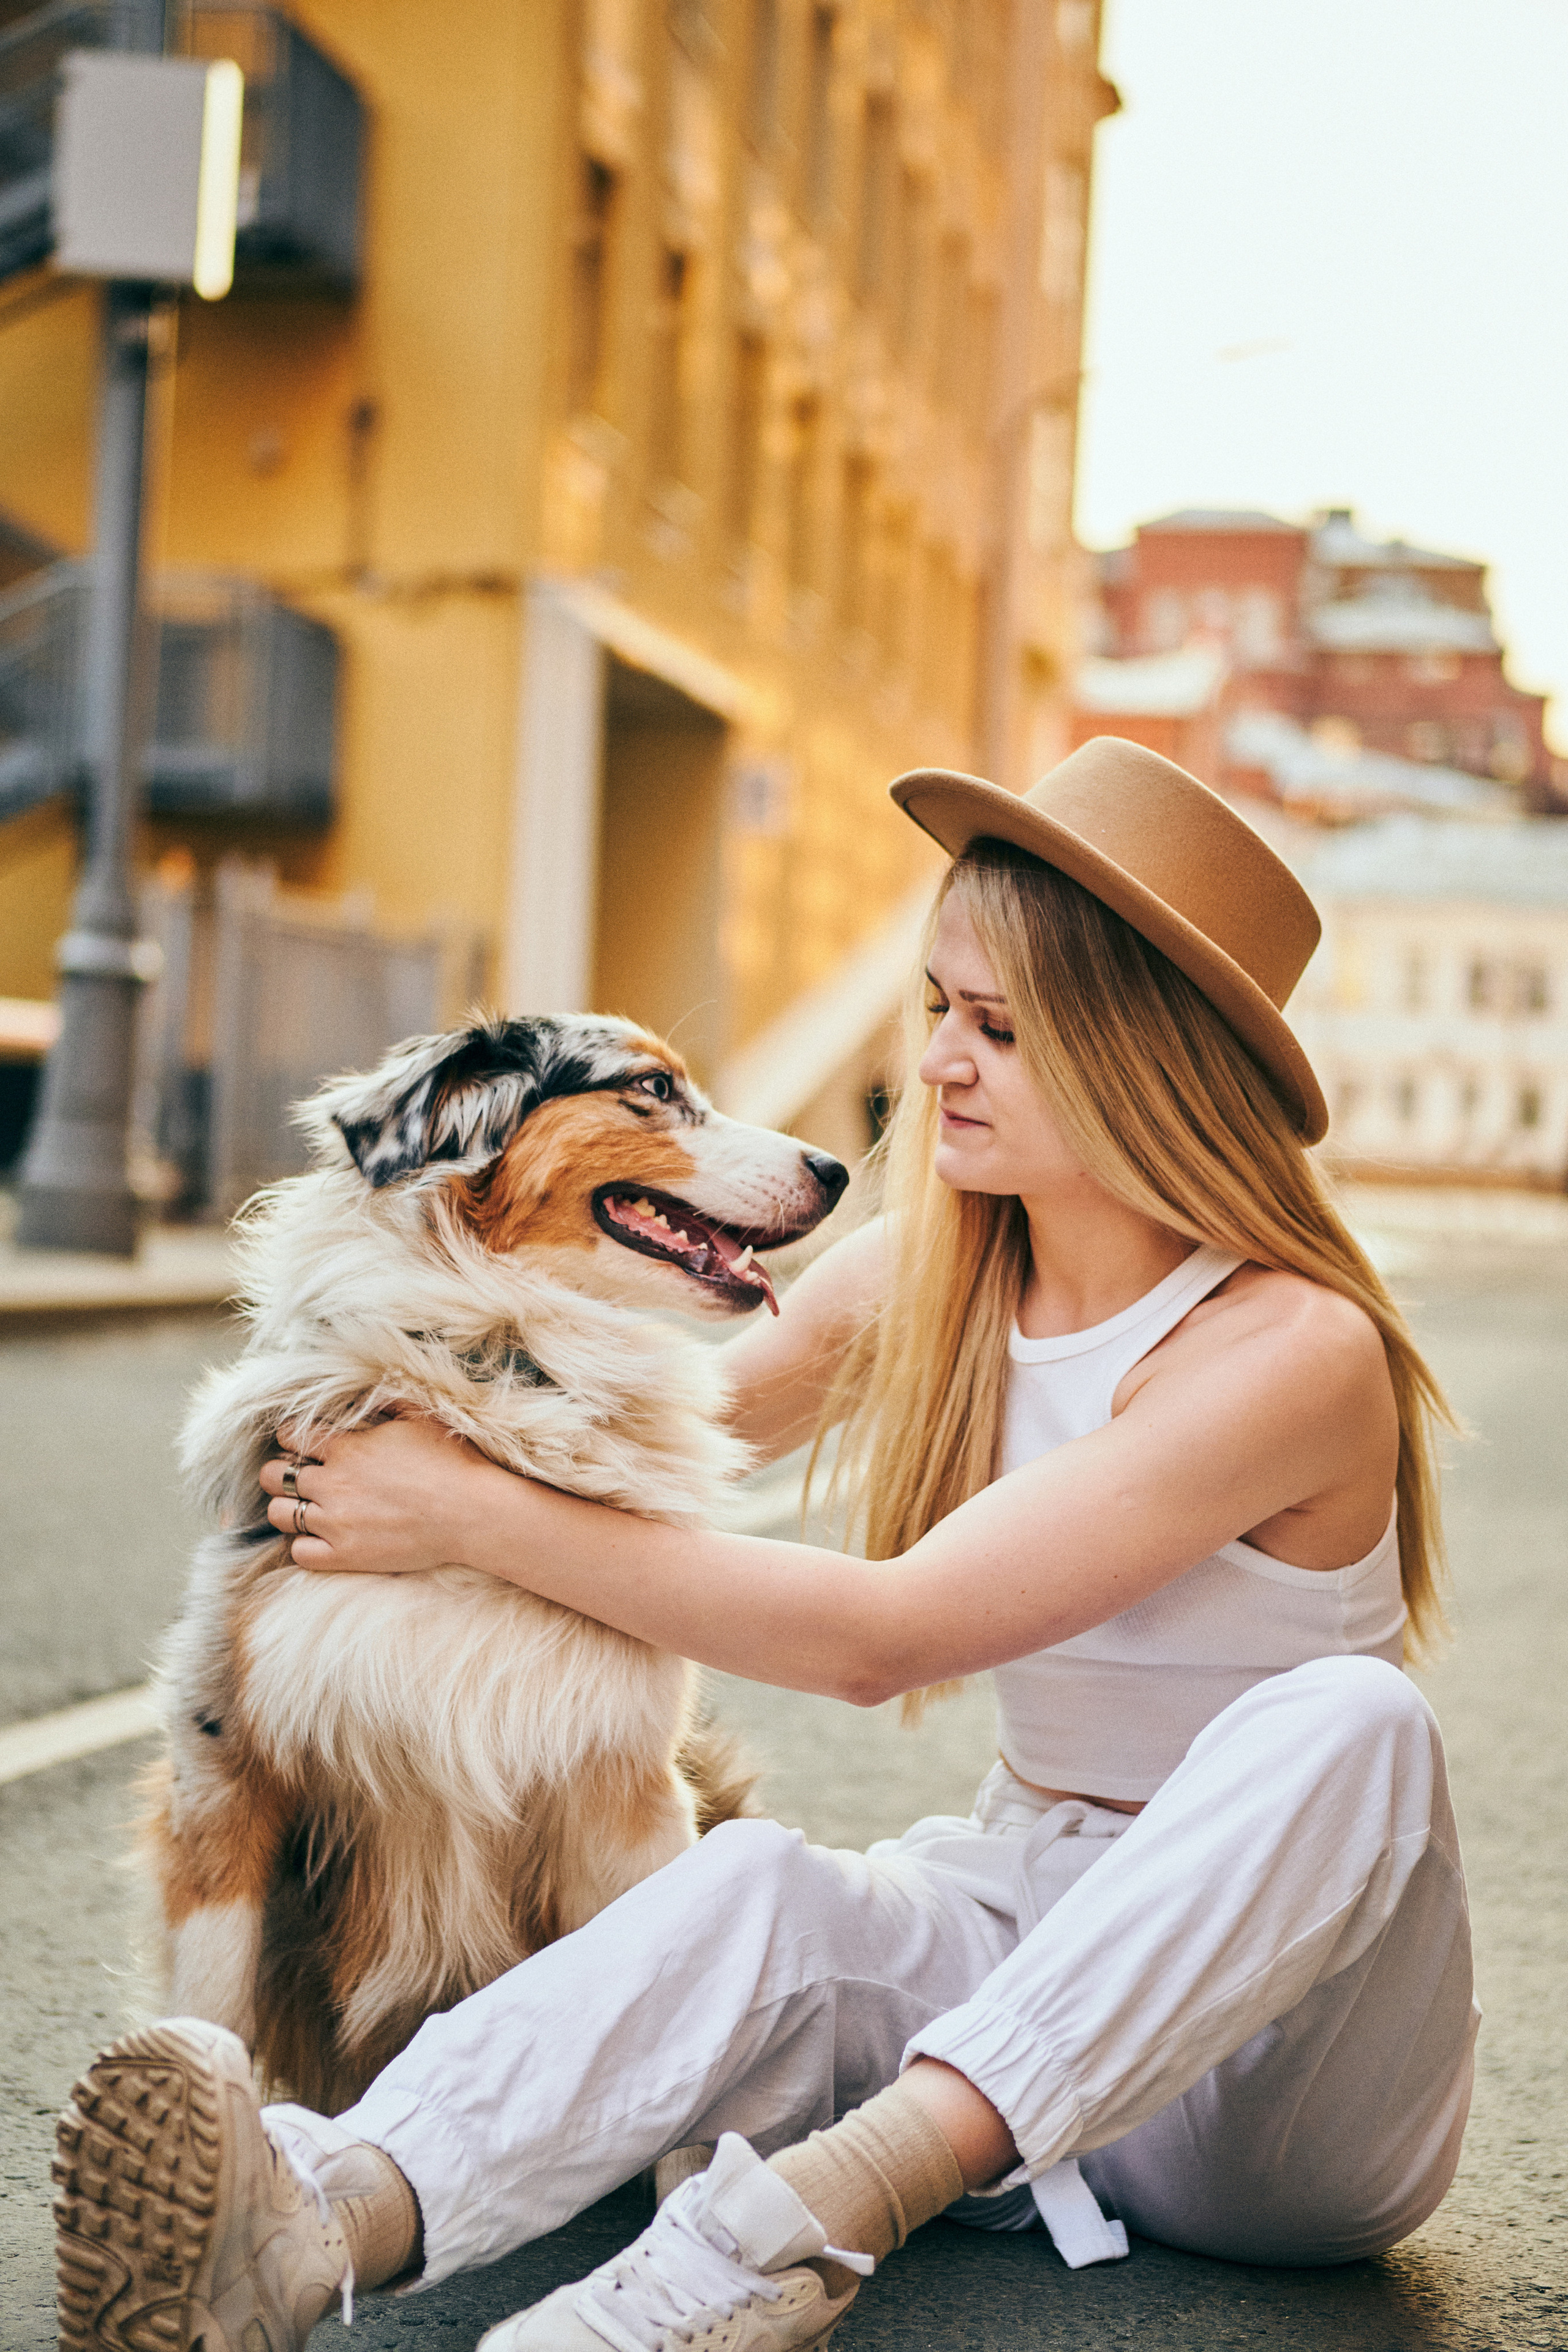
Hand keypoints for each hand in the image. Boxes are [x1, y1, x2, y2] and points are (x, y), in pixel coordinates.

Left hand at [260, 1415, 488, 1574]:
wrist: (472, 1513)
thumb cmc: (452, 1462)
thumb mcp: (420, 1417)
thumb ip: (385, 1401)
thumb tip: (365, 1391)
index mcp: (348, 1448)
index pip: (291, 1436)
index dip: (291, 1437)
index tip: (302, 1443)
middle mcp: (334, 1484)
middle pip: (274, 1476)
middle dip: (279, 1471)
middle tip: (298, 1475)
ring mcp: (336, 1523)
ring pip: (279, 1514)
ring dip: (287, 1507)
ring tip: (307, 1506)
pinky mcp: (345, 1556)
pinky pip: (299, 1552)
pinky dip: (303, 1544)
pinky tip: (321, 1536)